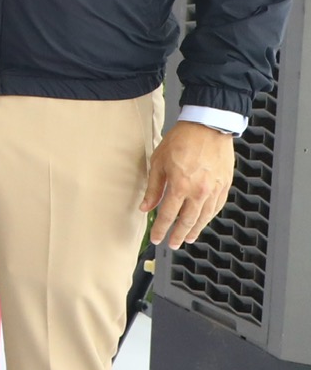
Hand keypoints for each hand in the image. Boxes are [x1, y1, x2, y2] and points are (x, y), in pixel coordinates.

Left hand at [142, 121, 234, 247]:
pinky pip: (217, 206)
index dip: (161, 229)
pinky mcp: (225, 184)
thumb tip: (145, 207)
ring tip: (188, 237)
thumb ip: (154, 188)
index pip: (168, 215)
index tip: (157, 239)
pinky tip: (204, 220)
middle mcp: (199, 191)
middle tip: (172, 244)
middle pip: (188, 221)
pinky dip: (209, 216)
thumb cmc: (181, 140)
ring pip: (204, 216)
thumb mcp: (159, 162)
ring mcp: (214, 189)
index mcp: (180, 186)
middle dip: (178, 234)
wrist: (208, 126)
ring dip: (195, 229)